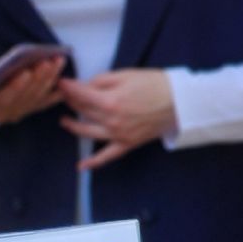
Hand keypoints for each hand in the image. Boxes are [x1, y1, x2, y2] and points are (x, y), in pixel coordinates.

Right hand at [0, 55, 66, 125]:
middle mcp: (4, 114)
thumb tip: (8, 65)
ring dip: (49, 79)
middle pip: (25, 97)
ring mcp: (18, 113)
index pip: (3, 97)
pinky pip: (44, 102)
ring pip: (37, 97)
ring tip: (58, 60)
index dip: (15, 85)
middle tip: (48, 61)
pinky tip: (65, 82)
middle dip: (38, 78)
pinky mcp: (28, 110)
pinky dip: (56, 93)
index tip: (25, 72)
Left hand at [60, 69, 176, 170]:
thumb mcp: (127, 75)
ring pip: (88, 132)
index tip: (61, 83)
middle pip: (82, 111)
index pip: (80, 94)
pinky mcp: (127, 144)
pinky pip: (107, 156)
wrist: (181, 102)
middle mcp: (111, 120)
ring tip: (65, 121)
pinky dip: (94, 162)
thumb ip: (102, 81)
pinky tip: (81, 166)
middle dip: (71, 102)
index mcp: (110, 101)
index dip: (68, 88)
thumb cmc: (156, 85)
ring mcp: (118, 134)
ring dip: (73, 127)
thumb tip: (84, 85)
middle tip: (64, 96)